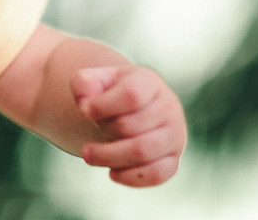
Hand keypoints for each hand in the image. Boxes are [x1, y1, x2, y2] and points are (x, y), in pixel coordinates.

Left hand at [70, 65, 186, 186]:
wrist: (128, 109)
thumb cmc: (108, 93)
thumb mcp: (93, 80)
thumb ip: (83, 83)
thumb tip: (86, 106)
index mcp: (149, 81)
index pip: (131, 94)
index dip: (103, 106)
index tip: (85, 111)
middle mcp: (168, 107)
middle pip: (130, 125)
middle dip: (103, 129)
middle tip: (94, 127)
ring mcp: (174, 135)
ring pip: (141, 151)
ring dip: (108, 156)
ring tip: (87, 154)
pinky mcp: (173, 160)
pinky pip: (157, 174)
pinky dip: (130, 177)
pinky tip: (112, 173)